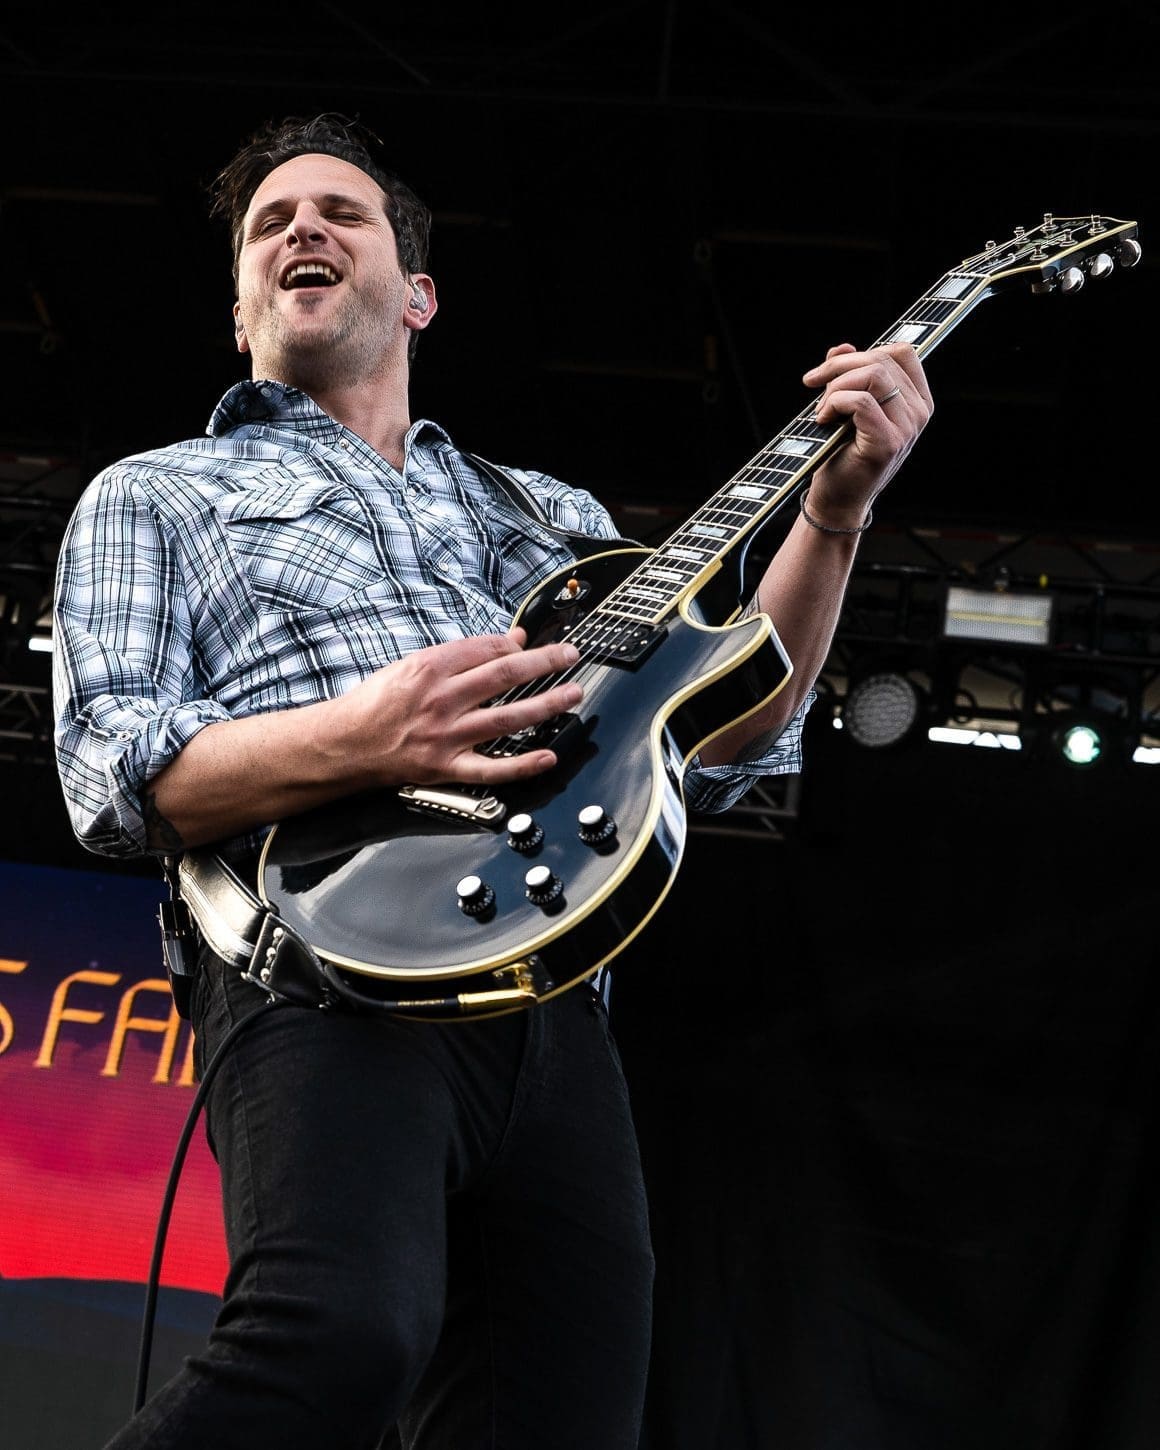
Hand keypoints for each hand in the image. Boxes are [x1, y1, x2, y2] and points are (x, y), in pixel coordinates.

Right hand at [339, 628, 582, 787]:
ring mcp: (447, 736)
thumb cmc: (377, 702)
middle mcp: (442, 700)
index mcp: (431, 668)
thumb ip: (461, 654)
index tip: (535, 644)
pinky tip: (548, 756)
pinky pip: (492, 768)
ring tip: (573, 694)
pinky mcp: (447, 767)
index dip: (518, 645)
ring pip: (508, 718)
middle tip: (572, 656)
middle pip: (506, 676)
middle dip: (546, 663)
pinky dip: (523, 764)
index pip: (488, 649)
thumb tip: (509, 641)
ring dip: (547, 705)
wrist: (345, 744)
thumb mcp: (412, 664)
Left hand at [802, 341, 932, 525]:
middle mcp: (919, 412)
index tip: (831, 369)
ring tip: (821, 409)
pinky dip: (833, 404)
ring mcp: (907, 429)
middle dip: (838, 368)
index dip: (862, 352)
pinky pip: (859, 401)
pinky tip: (822, 420)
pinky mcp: (888, 442)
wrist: (837, 499)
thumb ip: (849, 375)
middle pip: (881, 359)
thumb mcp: (847, 406)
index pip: (901, 352)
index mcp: (917, 400)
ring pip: (872, 375)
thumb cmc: (842, 453)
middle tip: (813, 386)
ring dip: (835, 387)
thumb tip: (842, 348)